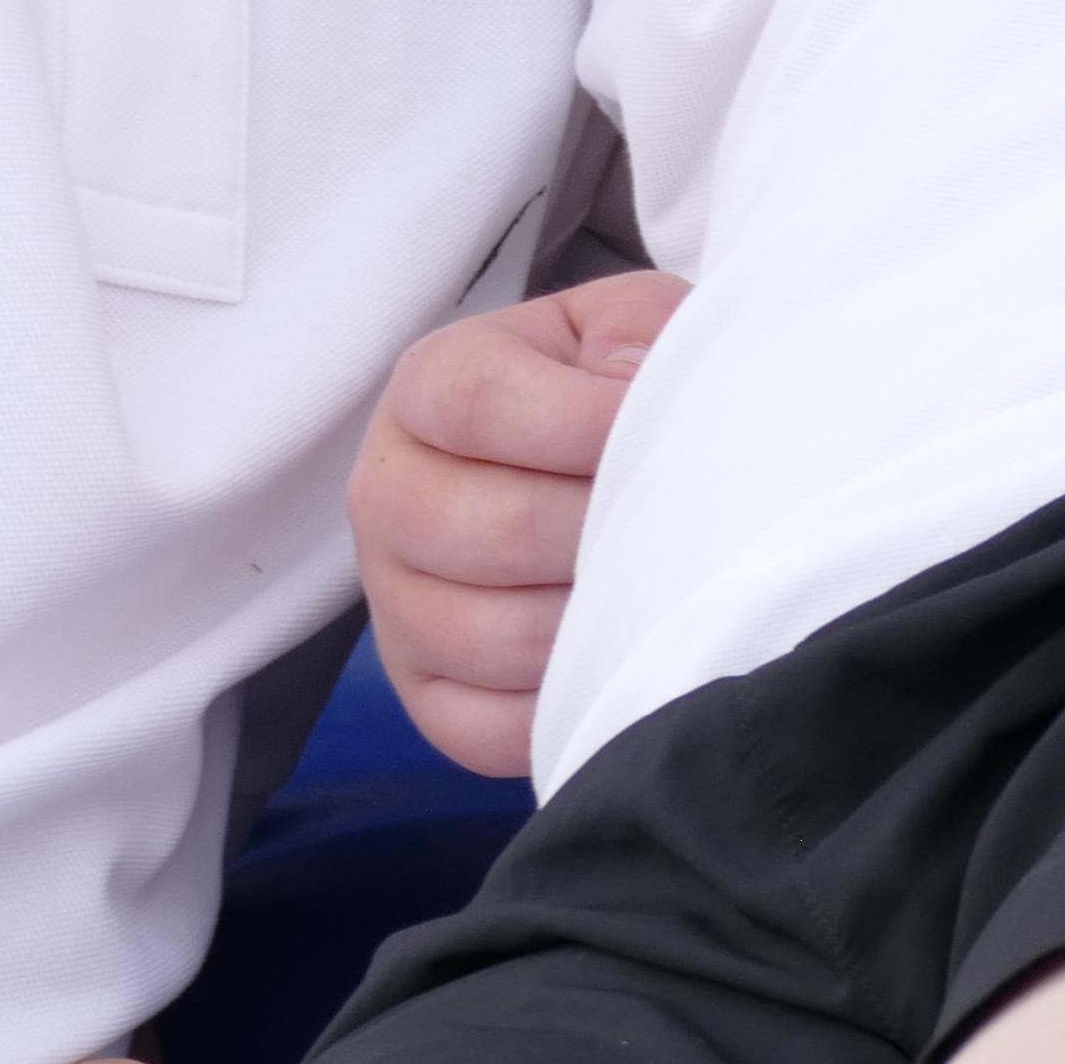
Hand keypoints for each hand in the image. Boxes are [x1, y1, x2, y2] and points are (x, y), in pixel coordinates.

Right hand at [347, 269, 682, 780]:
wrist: (583, 470)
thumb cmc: (610, 395)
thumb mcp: (627, 333)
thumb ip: (638, 343)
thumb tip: (645, 410)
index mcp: (425, 387)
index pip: (478, 404)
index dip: (585, 424)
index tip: (657, 432)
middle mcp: (386, 495)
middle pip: (496, 532)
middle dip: (608, 535)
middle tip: (678, 529)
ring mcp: (395, 604)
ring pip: (498, 639)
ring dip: (599, 622)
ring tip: (654, 592)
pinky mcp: (424, 696)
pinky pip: (491, 730)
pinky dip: (567, 703)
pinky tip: (613, 657)